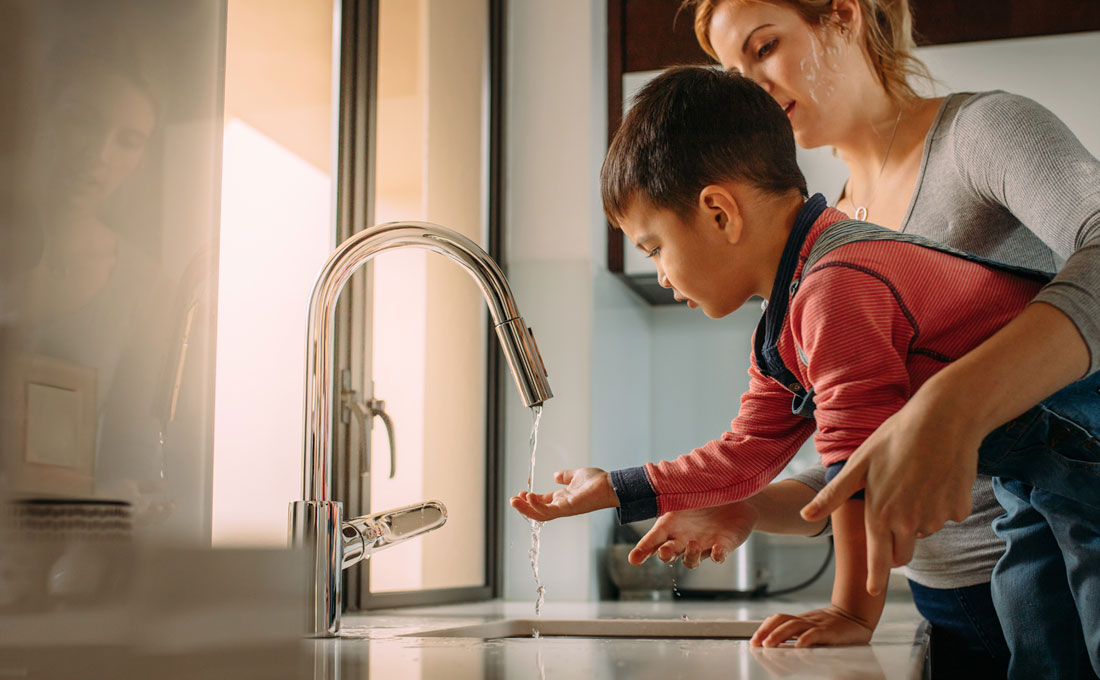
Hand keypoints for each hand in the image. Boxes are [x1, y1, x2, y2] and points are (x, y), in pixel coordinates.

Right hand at [510, 467, 617, 520]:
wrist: (610, 484)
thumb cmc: (597, 481)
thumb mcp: (576, 475)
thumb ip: (565, 476)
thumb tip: (555, 475)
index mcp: (562, 498)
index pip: (542, 502)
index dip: (530, 500)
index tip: (520, 494)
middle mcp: (562, 505)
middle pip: (538, 510)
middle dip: (524, 507)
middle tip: (512, 500)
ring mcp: (564, 508)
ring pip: (540, 514)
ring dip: (526, 508)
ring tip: (515, 501)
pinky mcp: (568, 508)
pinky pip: (549, 510)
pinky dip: (537, 505)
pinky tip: (528, 497)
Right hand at [628, 502, 759, 567]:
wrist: (738, 495)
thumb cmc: (707, 490)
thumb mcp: (687, 489)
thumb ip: (674, 490)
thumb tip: (657, 480)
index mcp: (671, 524)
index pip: (653, 540)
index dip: (642, 550)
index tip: (633, 559)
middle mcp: (683, 538)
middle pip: (669, 554)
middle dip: (665, 555)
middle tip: (664, 552)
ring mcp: (702, 545)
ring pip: (691, 561)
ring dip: (690, 556)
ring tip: (693, 544)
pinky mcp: (723, 546)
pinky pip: (718, 557)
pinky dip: (717, 556)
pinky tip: (717, 551)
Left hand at [750, 605, 872, 647]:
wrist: (857, 616)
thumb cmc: (835, 627)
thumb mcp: (814, 629)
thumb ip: (800, 634)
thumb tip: (780, 646)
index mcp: (802, 620)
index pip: (779, 619)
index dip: (764, 627)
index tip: (754, 639)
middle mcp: (807, 620)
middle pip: (782, 620)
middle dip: (766, 631)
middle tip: (756, 642)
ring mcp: (818, 625)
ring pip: (794, 626)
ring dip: (779, 635)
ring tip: (768, 644)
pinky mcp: (830, 631)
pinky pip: (815, 634)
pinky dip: (805, 639)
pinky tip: (798, 646)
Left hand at [801, 391, 978, 594]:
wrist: (943, 419)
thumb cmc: (894, 438)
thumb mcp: (858, 465)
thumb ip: (833, 496)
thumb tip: (806, 516)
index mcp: (881, 514)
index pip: (877, 559)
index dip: (874, 578)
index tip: (871, 591)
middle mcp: (910, 523)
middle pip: (902, 553)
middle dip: (894, 544)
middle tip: (891, 513)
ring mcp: (937, 517)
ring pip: (923, 532)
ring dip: (916, 520)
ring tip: (912, 483)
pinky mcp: (958, 508)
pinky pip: (946, 516)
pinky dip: (940, 504)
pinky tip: (934, 478)